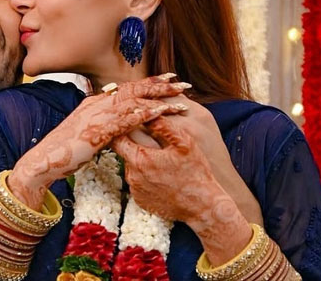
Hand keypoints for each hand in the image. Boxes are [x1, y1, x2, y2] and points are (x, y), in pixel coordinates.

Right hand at [8, 74, 189, 209]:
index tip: (168, 79)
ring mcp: (96, 115)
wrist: (43, 161)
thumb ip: (102, 127)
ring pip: (134, 101)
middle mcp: (97, 104)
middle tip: (182, 82)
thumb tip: (118, 127)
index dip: (148, 83)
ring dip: (159, 97)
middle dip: (159, 85)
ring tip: (181, 95)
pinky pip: (125, 119)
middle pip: (133, 89)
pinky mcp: (97, 130)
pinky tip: (161, 112)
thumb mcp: (87, 134)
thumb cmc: (64, 152)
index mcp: (94, 103)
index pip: (126, 89)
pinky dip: (145, 114)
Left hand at [112, 116, 251, 264]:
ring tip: (157, 156)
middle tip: (143, 134)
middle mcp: (133, 176)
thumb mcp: (184, 144)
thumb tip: (146, 113)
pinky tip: (160, 173)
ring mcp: (135, 190)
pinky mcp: (140, 200)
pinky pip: (136, 182)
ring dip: (139, 159)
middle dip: (130, 141)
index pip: (117, 138)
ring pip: (130, 166)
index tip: (129, 121)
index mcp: (140, 159)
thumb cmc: (196, 173)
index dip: (122, 127)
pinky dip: (144, 175)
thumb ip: (163, 126)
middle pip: (122, 152)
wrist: (203, 207)